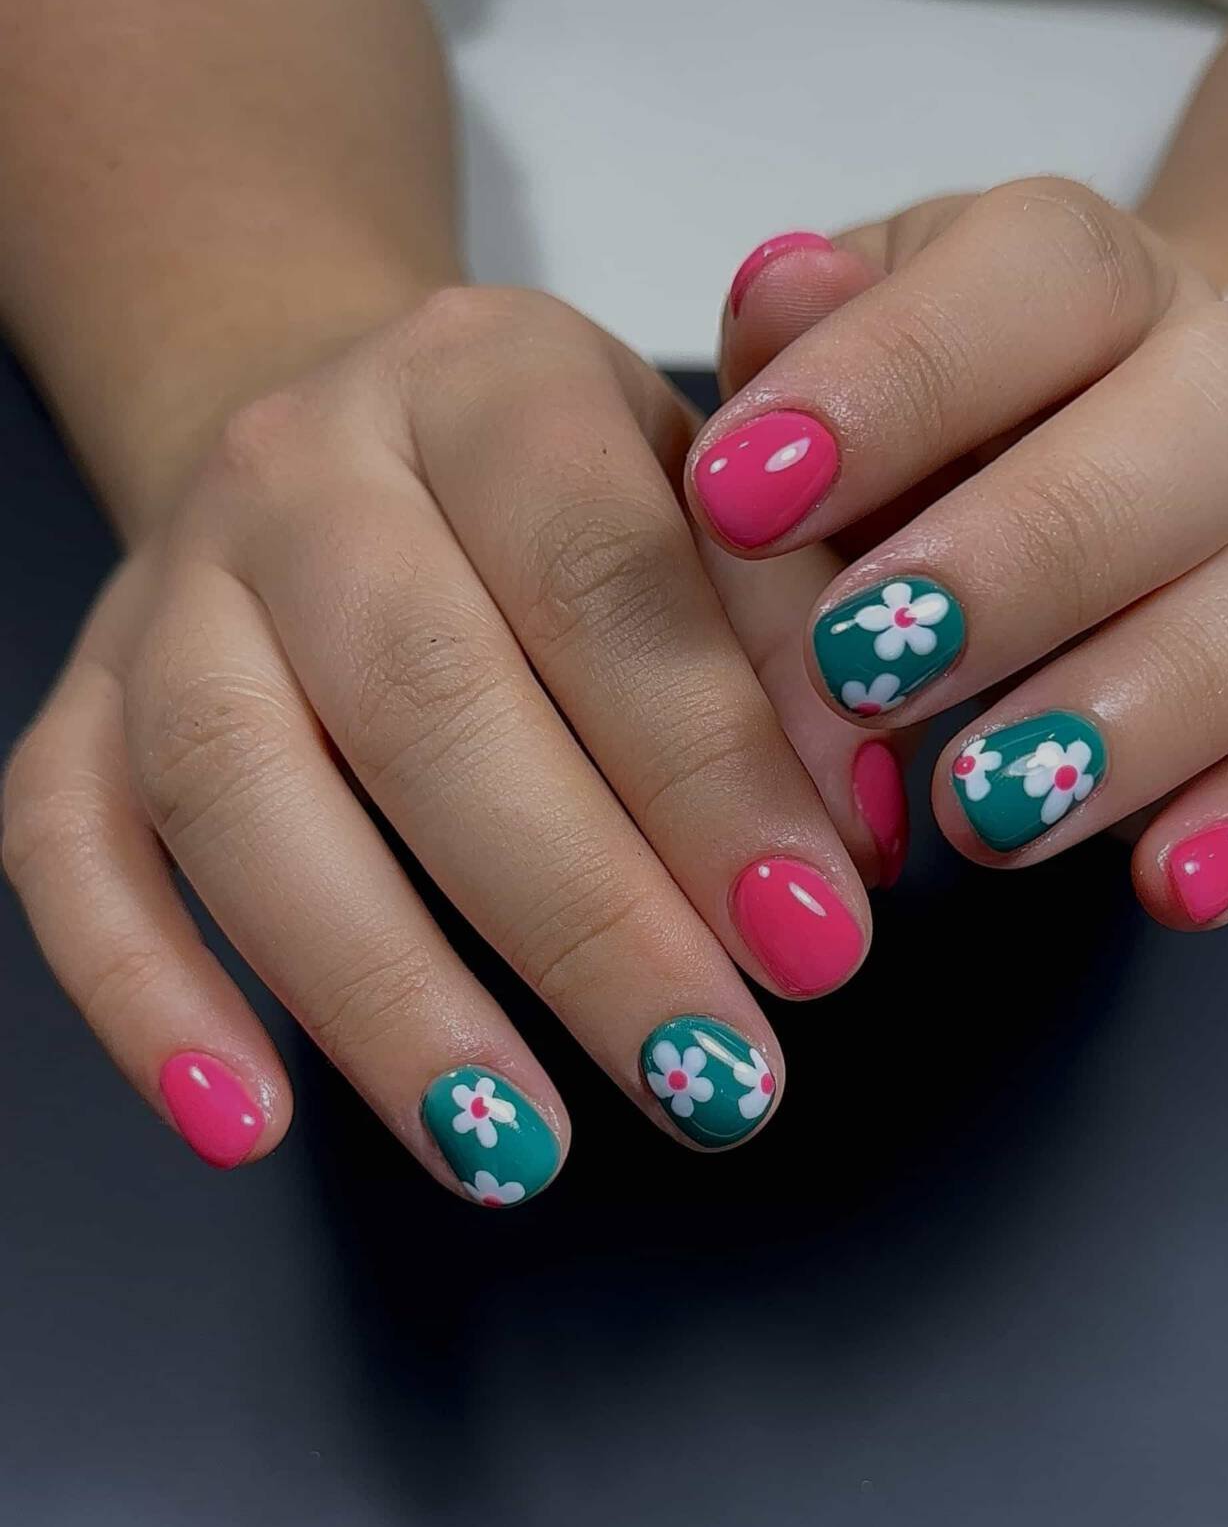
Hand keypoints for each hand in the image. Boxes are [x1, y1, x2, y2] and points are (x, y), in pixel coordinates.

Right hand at [3, 288, 887, 1198]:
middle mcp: (302, 464)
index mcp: (488, 376)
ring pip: (232, 784)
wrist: (342, 423)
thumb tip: (850, 846)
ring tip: (511, 1150)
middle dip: (581, 916)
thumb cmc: (570, 496)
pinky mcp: (78, 700)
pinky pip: (63, 849)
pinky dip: (142, 996)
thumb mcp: (716, 498)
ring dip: (377, 988)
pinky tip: (249, 1125)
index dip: (714, 774)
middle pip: (423, 697)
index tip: (818, 945)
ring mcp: (167, 585)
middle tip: (708, 1080)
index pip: (604, 578)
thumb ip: (797, 638)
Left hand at [693, 186, 1227, 926]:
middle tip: (861, 673)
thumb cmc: (913, 445)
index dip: (896, 378)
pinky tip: (1170, 886)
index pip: (1046, 268)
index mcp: (1090, 278)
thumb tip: (779, 294)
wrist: (1080, 471)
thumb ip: (788, 366)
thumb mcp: (818, 385)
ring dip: (1143, 711)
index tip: (738, 500)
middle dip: (1034, 554)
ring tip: (978, 817)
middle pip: (1218, 414)